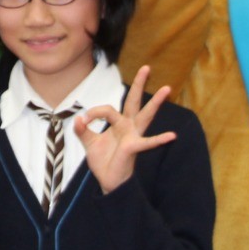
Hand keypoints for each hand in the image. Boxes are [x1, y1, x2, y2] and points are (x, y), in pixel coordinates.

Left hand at [75, 66, 174, 193]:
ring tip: (166, 89)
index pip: (107, 109)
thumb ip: (82, 130)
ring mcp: (133, 135)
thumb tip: (77, 119)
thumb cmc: (103, 161)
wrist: (108, 182)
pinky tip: (171, 136)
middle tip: (146, 67)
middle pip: (134, 101)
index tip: (82, 121)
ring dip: (155, 102)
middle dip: (139, 84)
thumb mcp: (89, 143)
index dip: (93, 113)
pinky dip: (159, 140)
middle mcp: (128, 126)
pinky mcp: (134, 147)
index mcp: (118, 124)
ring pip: (145, 115)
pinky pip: (147, 142)